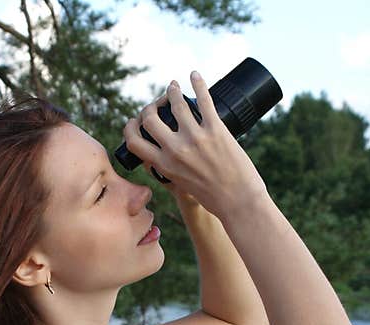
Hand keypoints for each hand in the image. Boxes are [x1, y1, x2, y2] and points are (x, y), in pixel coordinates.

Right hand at [122, 71, 267, 218]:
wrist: (239, 203)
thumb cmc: (213, 199)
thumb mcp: (182, 186)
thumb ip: (170, 170)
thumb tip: (163, 157)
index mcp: (165, 166)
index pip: (134, 142)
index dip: (130, 127)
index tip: (135, 121)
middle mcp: (176, 150)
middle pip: (150, 118)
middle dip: (150, 106)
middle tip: (159, 103)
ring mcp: (196, 138)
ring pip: (176, 104)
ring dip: (172, 91)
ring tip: (174, 86)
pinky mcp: (216, 130)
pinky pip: (204, 100)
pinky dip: (198, 84)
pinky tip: (194, 76)